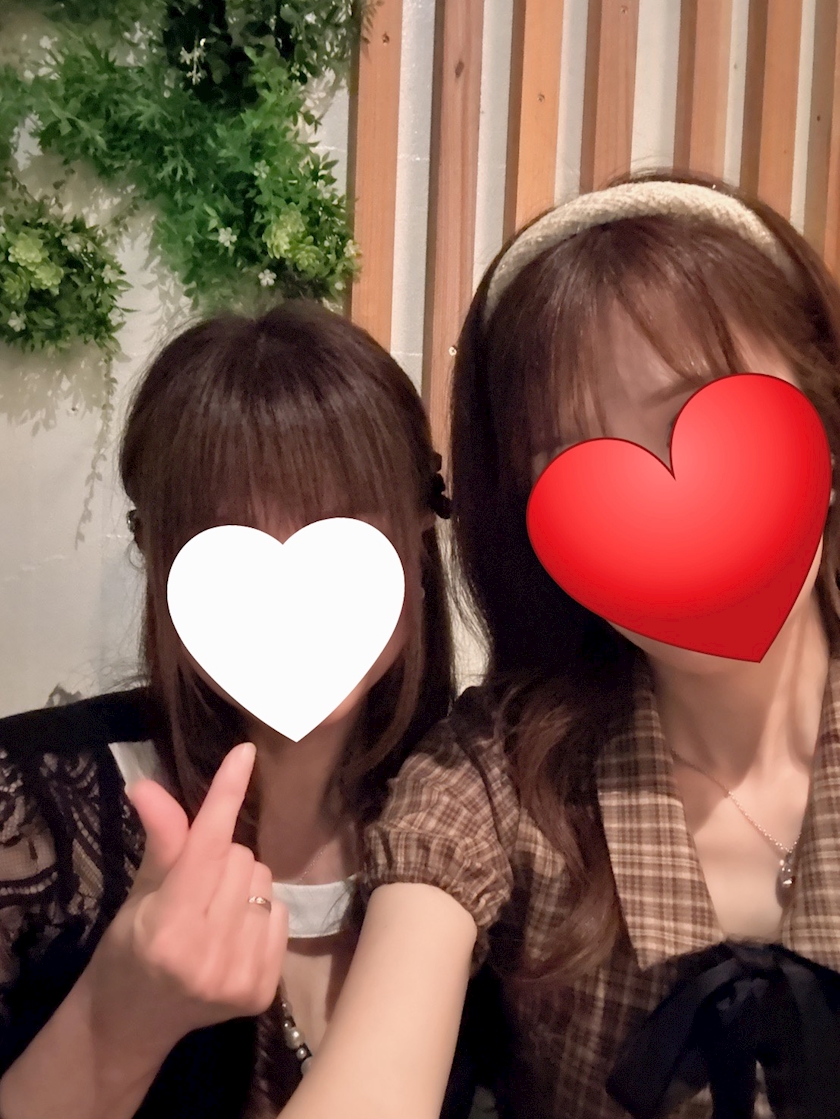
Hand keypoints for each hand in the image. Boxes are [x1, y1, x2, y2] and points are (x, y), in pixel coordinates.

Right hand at [87, 742, 286, 1055]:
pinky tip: (232, 934)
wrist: (133, 1023)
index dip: (226, 795)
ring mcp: (239, 978)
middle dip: (221, 856)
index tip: (245, 752)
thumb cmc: (129, 950)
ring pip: (263, 880)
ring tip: (212, 911)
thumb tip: (146, 784)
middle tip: (194, 885)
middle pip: (241, 857)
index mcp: (166, 929)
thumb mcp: (139, 894)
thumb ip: (161, 840)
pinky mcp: (263, 992)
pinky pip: (280, 912)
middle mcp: (207, 956)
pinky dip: (260, 911)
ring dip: (243, 882)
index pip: (207, 846)